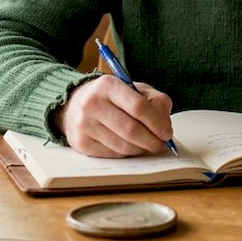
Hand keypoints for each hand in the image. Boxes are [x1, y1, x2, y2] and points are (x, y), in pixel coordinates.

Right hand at [51, 75, 174, 157]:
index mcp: (108, 85)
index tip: (167, 133)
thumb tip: (165, 127)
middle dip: (152, 141)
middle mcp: (93, 103)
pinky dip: (127, 154)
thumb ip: (155, 101)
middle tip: (161, 145)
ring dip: (140, 149)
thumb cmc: (110, 98)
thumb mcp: (134, 89)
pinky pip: (113, 155)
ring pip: (123, 146)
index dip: (157, 123)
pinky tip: (129, 146)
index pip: (138, 107)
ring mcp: (85, 125)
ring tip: (146, 145)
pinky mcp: (82, 143)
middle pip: (131, 130)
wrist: (74, 105)